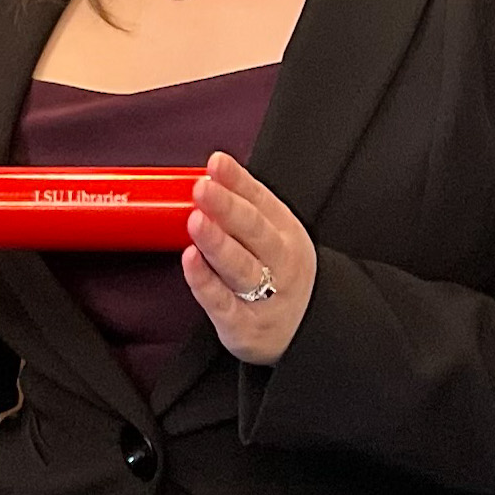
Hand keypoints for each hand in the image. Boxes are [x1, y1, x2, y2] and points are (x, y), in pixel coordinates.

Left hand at [182, 152, 317, 365]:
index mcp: (285, 233)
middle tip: (203, 189)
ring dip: (217, 243)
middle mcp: (280, 263)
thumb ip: (245, 205)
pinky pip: (223, 304)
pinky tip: (190, 261)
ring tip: (196, 221)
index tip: (216, 163)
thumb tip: (212, 170)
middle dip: (227, 207)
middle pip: (254, 232)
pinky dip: (205, 282)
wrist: (304, 332)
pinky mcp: (244, 326)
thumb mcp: (275, 236)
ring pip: (240, 267)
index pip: (261, 201)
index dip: (237, 181)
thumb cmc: (279, 276)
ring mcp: (265, 296)